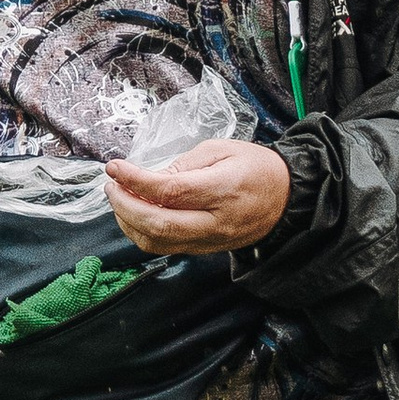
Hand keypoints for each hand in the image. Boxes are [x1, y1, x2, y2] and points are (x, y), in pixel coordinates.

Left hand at [107, 140, 290, 256]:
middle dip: (124, 206)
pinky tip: (135, 214)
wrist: (287, 200)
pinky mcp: (205, 250)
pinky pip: (166, 248)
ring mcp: (210, 240)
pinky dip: (142, 233)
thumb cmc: (257, 169)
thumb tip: (149, 177)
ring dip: (128, 222)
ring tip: (119, 198)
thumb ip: (183, 163)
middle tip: (111, 185)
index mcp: (223, 190)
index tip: (114, 167)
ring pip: (157, 243)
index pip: (169, 192)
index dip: (135, 181)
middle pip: (158, 224)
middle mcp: (215, 221)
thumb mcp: (222, 149)